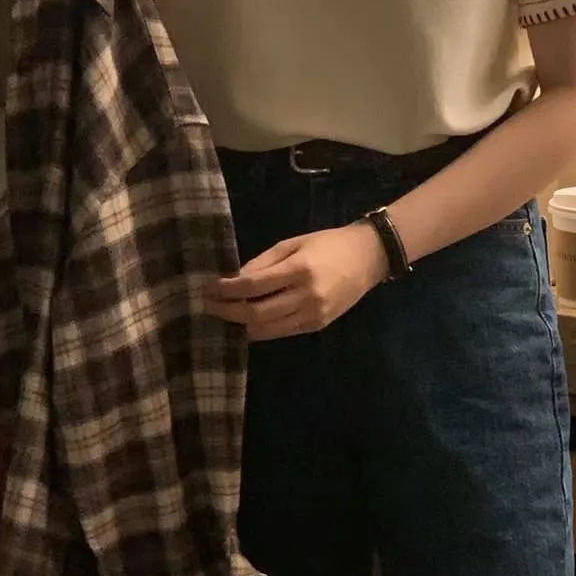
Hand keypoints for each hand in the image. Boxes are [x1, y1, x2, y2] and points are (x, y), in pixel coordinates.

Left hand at [207, 224, 388, 340]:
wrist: (369, 258)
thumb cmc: (328, 244)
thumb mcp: (293, 243)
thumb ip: (263, 262)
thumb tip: (235, 279)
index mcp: (299, 270)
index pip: (253, 285)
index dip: (227, 289)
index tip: (208, 287)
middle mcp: (306, 296)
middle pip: (256, 312)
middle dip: (227, 311)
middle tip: (207, 306)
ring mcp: (313, 315)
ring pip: (267, 329)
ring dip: (240, 325)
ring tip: (222, 317)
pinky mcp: (317, 326)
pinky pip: (282, 332)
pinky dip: (261, 330)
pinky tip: (246, 324)